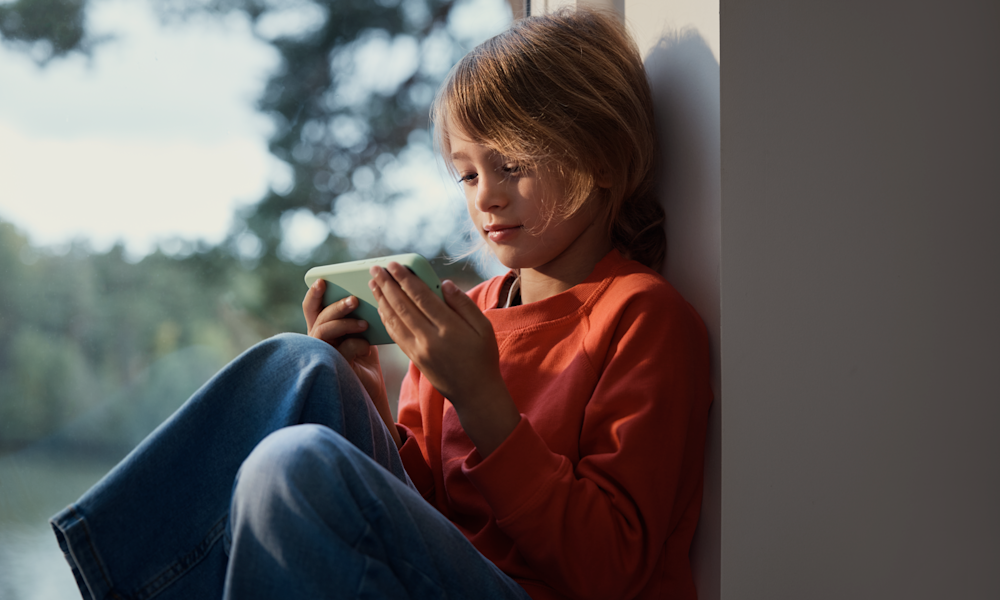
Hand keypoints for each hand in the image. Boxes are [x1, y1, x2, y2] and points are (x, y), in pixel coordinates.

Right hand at [302, 279, 401, 447]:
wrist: (373, 390)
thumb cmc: (367, 359)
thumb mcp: (364, 334)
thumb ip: (360, 317)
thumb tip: (372, 293)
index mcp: (324, 328)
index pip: (312, 308)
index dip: (314, 294)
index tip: (322, 281)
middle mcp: (318, 341)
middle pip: (317, 317)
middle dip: (335, 306)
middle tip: (354, 300)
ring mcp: (322, 354)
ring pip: (323, 332)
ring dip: (343, 323)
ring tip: (364, 323)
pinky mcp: (332, 368)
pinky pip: (339, 350)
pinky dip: (354, 344)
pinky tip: (367, 346)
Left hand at [368, 263, 519, 455]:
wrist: (476, 393)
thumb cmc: (484, 357)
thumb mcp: (484, 328)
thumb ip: (464, 304)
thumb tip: (445, 284)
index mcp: (449, 328)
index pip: (421, 297)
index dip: (405, 279)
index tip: (394, 265)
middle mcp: (430, 339)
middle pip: (402, 306)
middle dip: (387, 285)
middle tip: (375, 269)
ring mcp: (419, 351)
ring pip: (394, 321)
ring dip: (381, 300)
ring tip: (373, 283)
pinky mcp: (414, 359)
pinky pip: (395, 335)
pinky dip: (386, 319)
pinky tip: (381, 307)